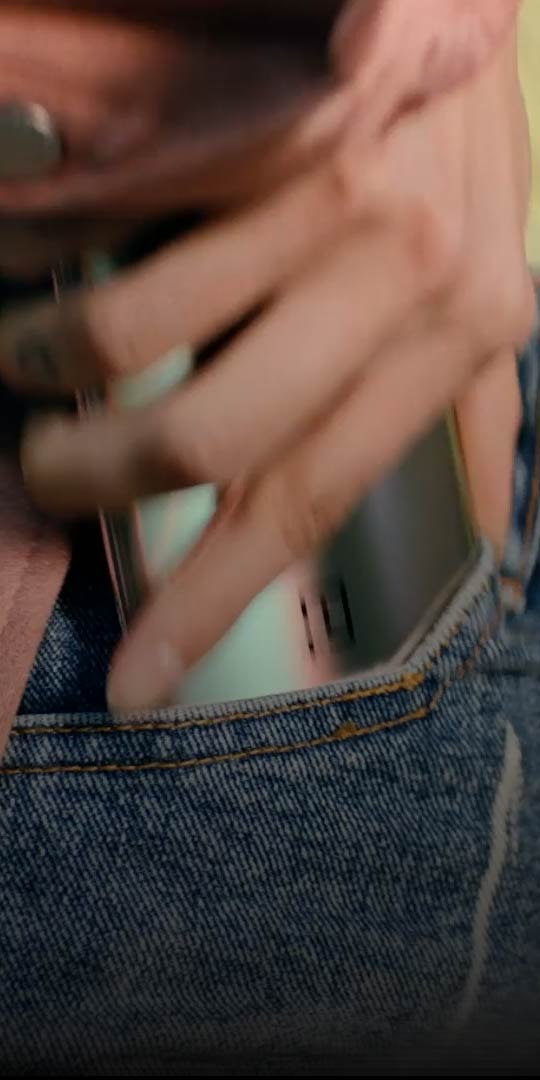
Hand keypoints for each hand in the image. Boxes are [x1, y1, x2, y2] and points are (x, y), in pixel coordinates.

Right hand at [0, 9, 532, 712]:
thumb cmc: (457, 160)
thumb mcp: (489, 295)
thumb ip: (474, 410)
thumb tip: (482, 529)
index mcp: (462, 338)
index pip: (312, 499)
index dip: (207, 601)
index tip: (131, 682)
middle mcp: (408, 275)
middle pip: (206, 439)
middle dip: (94, 475)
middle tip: (50, 467)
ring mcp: (331, 191)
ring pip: (131, 338)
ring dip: (48, 367)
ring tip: (32, 360)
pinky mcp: (260, 119)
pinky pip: (116, 233)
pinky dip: (49, 272)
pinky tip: (36, 277)